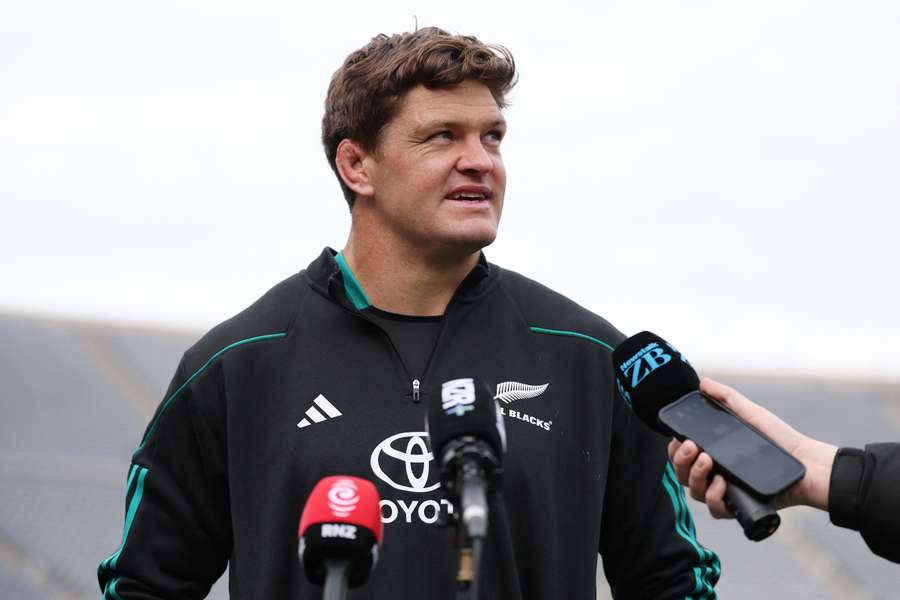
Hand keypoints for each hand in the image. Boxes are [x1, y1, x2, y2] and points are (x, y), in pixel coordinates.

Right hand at [667, 377, 838, 516]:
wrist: (806, 462)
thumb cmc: (779, 439)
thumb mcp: (750, 413)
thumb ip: (726, 398)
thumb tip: (703, 382)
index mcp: (712, 453)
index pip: (681, 456)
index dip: (674, 450)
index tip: (679, 438)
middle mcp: (714, 475)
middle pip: (681, 474)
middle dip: (680, 460)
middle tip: (691, 446)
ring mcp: (724, 492)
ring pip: (694, 492)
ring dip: (694, 475)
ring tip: (707, 460)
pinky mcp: (737, 507)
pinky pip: (714, 509)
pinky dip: (714, 496)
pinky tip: (722, 483)